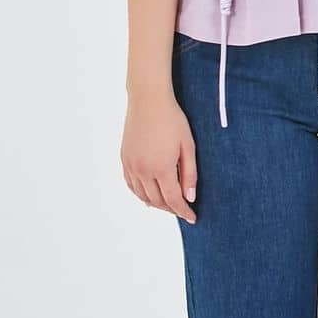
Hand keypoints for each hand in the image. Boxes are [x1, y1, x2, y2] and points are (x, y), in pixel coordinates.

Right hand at [121, 93, 197, 223]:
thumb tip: (189, 197)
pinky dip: (140, 194)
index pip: (173, 199)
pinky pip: (131, 184)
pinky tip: (148, 196)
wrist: (148, 100)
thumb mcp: (187, 146)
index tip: (192, 218)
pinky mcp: (125, 159)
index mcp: (161, 167)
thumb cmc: (172, 120)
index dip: (183, 211)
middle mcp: (143, 170)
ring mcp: (131, 165)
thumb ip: (189, 174)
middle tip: (183, 210)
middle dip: (171, 209)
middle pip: (157, 201)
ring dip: (156, 204)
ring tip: (169, 205)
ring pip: (142, 195)